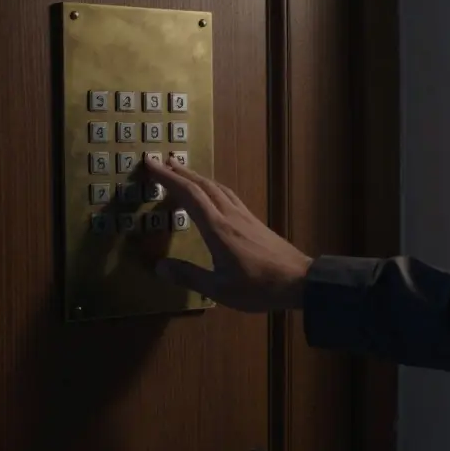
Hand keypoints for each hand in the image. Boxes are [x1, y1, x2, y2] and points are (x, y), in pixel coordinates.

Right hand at [142, 157, 311, 311]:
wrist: (299, 280)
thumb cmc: (258, 286)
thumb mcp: (219, 289)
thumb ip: (189, 276)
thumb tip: (159, 267)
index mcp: (217, 228)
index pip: (188, 194)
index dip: (168, 177)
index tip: (151, 163)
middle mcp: (230, 215)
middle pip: (202, 185)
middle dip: (180, 171)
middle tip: (161, 161)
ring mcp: (244, 216)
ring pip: (217, 187)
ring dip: (196, 177)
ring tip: (182, 172)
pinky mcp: (254, 221)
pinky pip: (228, 195)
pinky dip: (212, 187)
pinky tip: (212, 192)